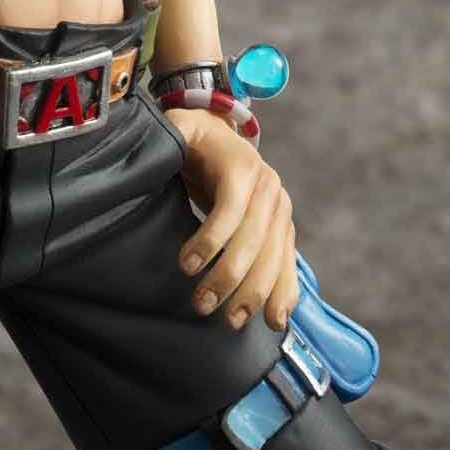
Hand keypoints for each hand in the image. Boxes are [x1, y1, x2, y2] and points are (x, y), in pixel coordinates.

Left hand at [163, 109, 298, 331]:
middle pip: (254, 239)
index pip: (231, 208)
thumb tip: (162, 143)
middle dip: (229, 277)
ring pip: (274, 257)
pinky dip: (284, 292)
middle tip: (201, 306)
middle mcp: (269, 188)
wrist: (223, 136)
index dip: (210, 239)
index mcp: (242, 166)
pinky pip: (288, 263)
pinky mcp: (284, 229)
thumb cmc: (193, 137)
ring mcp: (280, 210)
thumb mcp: (180, 128)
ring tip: (231, 321)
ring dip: (254, 293)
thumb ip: (172, 134)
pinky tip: (275, 320)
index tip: (185, 267)